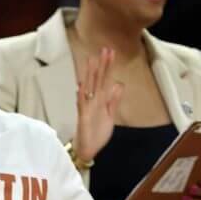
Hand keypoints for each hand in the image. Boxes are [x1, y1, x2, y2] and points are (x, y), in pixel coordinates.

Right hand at [74, 47, 123, 161]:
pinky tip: (81, 85)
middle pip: (97, 79)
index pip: (105, 79)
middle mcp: (93, 101)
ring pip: (89, 87)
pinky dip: (81, 95)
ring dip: (90, 75)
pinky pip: (82, 104)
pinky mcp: (83, 117)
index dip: (108, 66)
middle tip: (105, 49)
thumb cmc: (97, 133)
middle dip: (102, 65)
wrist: (88, 149)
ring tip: (92, 61)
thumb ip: (114, 100)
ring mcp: (87, 108)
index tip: (111, 53)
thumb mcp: (110, 115)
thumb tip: (119, 84)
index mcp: (101, 100)